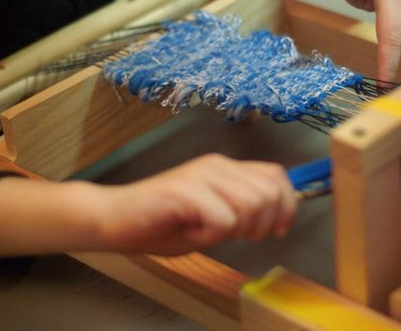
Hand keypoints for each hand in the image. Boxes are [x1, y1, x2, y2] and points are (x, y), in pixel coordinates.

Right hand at [99, 154, 296, 255]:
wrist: (113, 220)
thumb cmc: (160, 222)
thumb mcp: (213, 217)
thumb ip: (241, 211)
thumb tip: (276, 218)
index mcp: (226, 168)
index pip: (276, 176)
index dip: (287, 205)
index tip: (277, 230)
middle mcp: (217, 165)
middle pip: (269, 193)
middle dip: (260, 225)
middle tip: (232, 234)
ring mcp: (200, 175)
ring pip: (251, 204)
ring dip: (235, 229)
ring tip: (206, 232)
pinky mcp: (185, 190)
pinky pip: (222, 219)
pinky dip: (210, 236)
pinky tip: (190, 232)